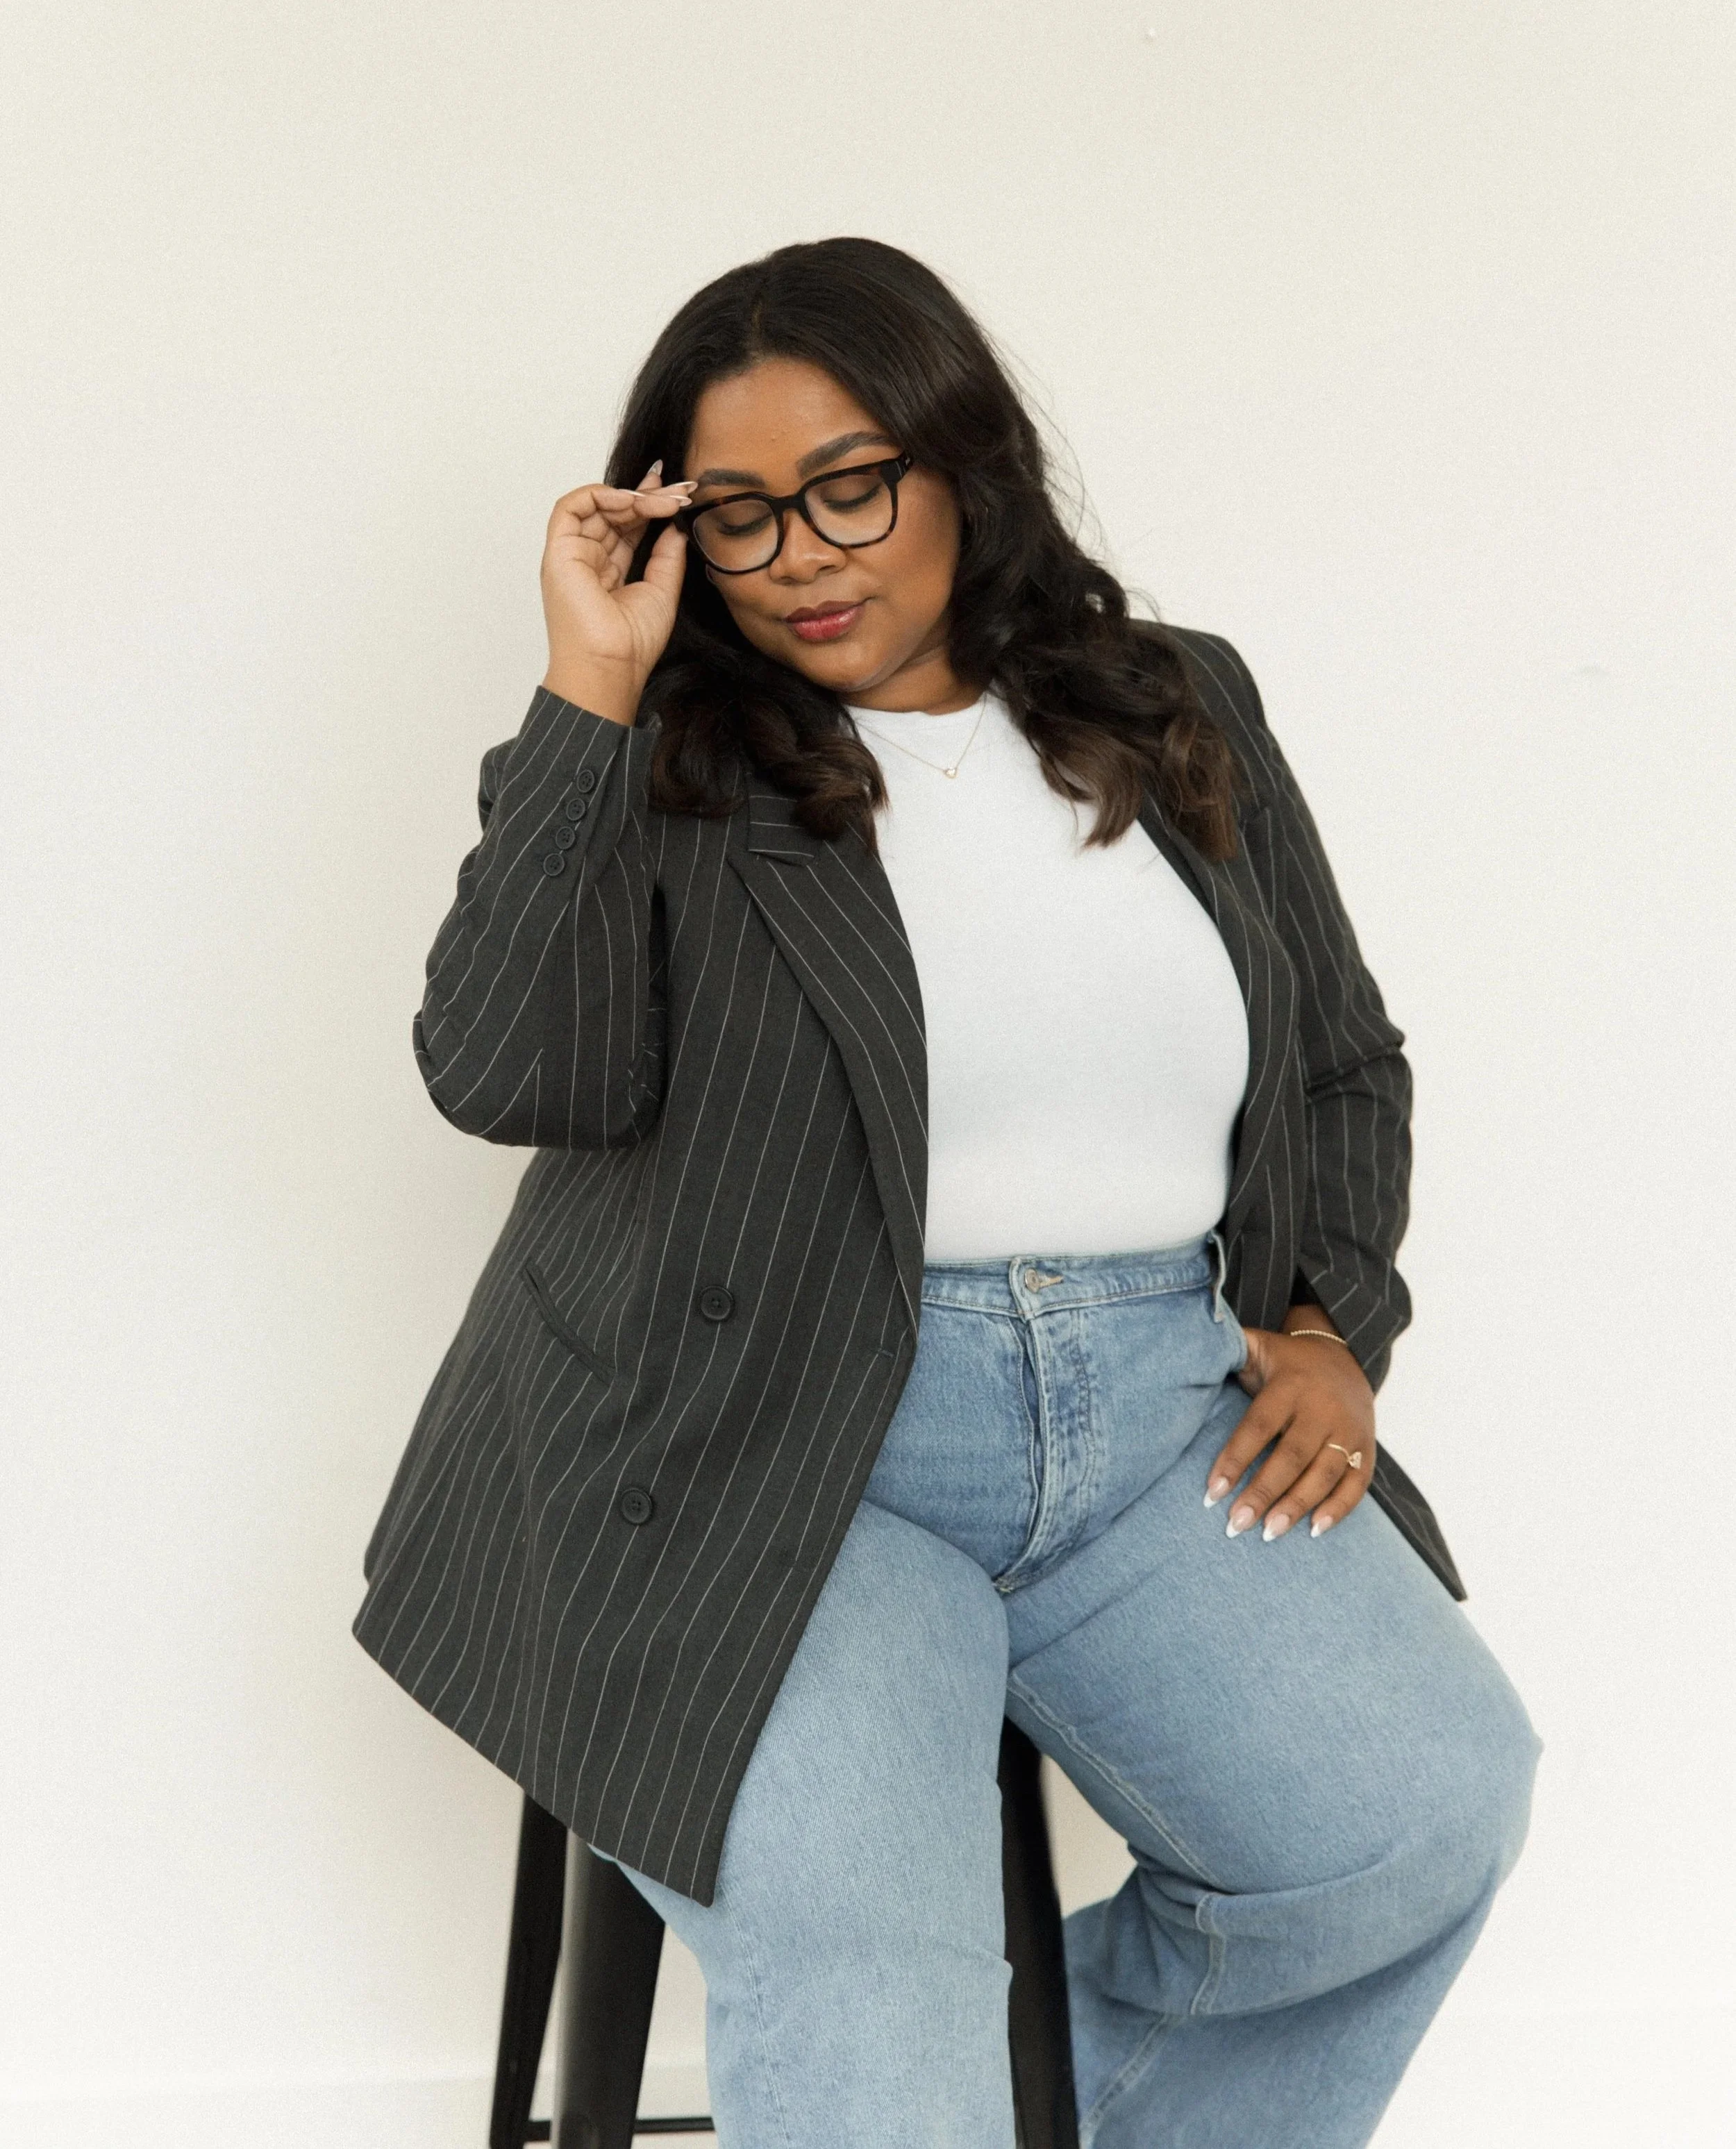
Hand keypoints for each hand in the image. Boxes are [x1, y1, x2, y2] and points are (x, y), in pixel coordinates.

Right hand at [539, 463, 695, 724]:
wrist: (610, 667)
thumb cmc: (631, 645)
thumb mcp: (662, 591)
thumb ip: (668, 555)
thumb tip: (675, 524)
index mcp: (608, 572)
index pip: (628, 526)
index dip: (651, 506)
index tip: (680, 495)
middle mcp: (587, 561)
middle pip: (616, 514)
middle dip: (649, 496)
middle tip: (681, 490)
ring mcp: (572, 555)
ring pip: (597, 506)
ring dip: (633, 496)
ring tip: (663, 499)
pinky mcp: (558, 553)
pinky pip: (570, 508)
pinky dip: (599, 495)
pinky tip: (632, 501)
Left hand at [1204, 1321, 1375, 1542]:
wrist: (1347, 1356)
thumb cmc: (1287, 1362)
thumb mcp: (1259, 1347)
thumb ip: (1229, 1351)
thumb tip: (1192, 1354)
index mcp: (1291, 1385)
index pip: (1259, 1426)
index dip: (1235, 1459)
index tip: (1212, 1492)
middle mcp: (1323, 1409)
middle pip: (1292, 1456)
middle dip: (1263, 1493)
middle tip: (1236, 1524)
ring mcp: (1349, 1430)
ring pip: (1324, 1473)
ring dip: (1296, 1506)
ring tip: (1268, 1534)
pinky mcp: (1368, 1448)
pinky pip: (1357, 1483)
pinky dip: (1339, 1508)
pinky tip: (1314, 1531)